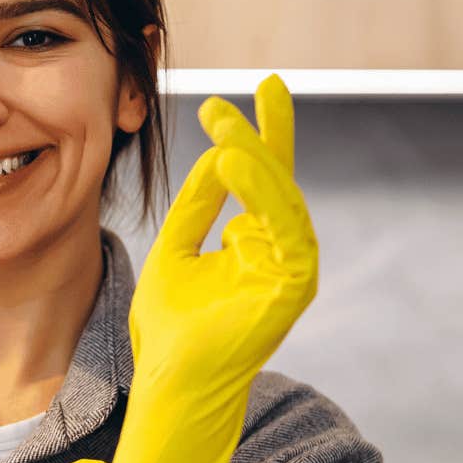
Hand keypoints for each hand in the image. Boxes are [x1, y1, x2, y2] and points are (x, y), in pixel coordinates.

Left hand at [83, 73, 317, 462]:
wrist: (168, 378)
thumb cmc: (170, 327)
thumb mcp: (174, 249)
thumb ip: (198, 205)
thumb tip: (222, 153)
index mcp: (255, 242)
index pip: (262, 177)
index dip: (263, 132)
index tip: (264, 84)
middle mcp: (280, 251)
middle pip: (279, 181)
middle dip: (265, 134)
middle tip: (245, 92)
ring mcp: (291, 269)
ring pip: (283, 199)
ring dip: (258, 159)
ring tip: (227, 129)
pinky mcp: (294, 287)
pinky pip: (284, 229)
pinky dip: (262, 195)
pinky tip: (236, 166)